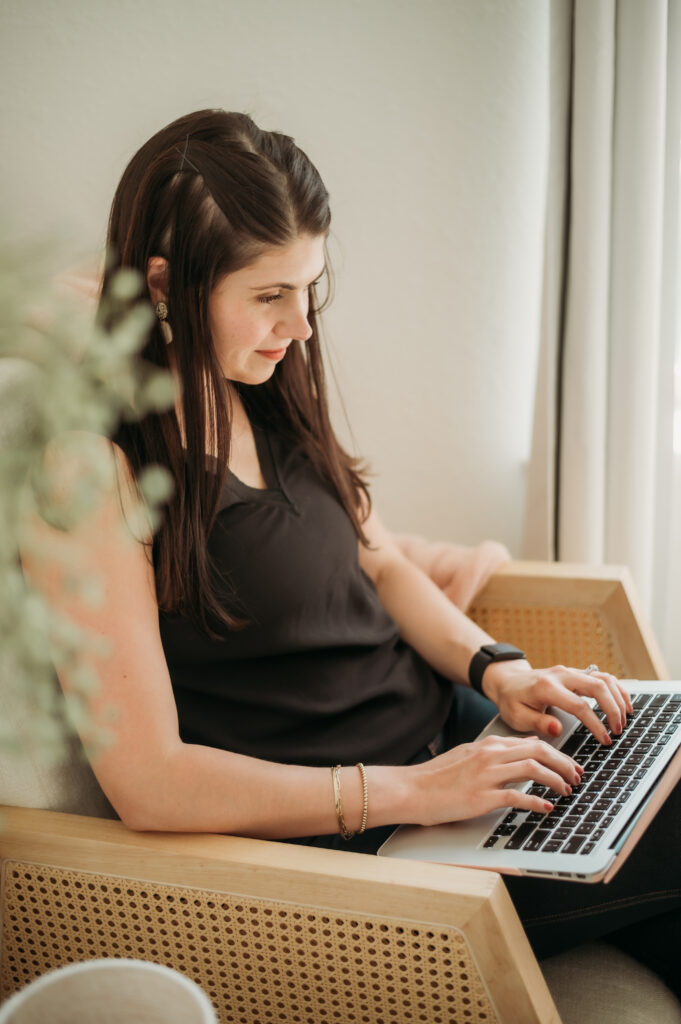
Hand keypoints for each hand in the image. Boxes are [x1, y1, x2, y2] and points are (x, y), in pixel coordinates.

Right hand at [410, 734, 581, 825]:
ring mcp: (486, 775)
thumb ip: (498, 751)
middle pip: (539, 752)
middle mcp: (490, 755)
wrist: (411, 789)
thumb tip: (526, 747)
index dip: (557, 754)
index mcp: (488, 745)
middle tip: (577, 777)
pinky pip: (517, 796)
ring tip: (566, 791)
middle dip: (564, 764)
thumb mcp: (469, 755)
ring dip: (556, 780)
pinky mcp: (481, 797)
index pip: (533, 743)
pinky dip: (536, 802)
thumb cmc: (437, 777)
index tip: (570, 765)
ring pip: (533, 769)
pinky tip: (546, 808)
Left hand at [481, 660, 633, 742]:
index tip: (605, 739)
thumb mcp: (517, 716)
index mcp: (546, 688)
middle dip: (613, 709)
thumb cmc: (512, 701)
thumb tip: (558, 729)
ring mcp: (570, 672)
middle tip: (618, 730)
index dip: (596, 724)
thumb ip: (537, 723)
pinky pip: (601, 676)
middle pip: (597, 686)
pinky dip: (616, 688)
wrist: (507, 681)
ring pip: (603, 678)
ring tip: (625, 719)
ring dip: (618, 697)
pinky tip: (624, 703)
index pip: (579, 706)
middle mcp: (561, 676)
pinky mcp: (576, 673)